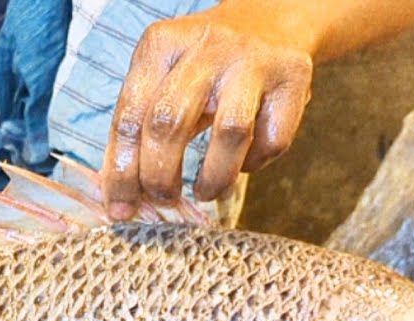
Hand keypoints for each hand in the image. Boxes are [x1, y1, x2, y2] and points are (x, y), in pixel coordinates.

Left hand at [102, 5, 314, 216]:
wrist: (271, 19)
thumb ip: (141, 125)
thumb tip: (123, 195)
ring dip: (213, 176)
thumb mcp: (165, 74)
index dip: (122, 171)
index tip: (121, 208)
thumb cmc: (205, 62)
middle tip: (163, 198)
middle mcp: (205, 48)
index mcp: (161, 45)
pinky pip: (272, 139)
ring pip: (229, 133)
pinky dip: (254, 163)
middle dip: (160, 175)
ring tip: (205, 192)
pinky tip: (243, 163)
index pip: (130, 115)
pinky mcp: (292, 78)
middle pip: (169, 123)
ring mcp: (252, 61)